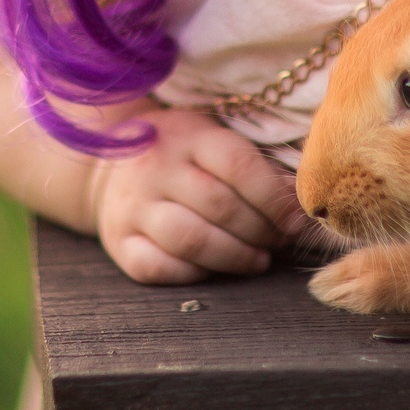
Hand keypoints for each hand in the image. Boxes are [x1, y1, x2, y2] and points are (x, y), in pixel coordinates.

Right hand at [88, 107, 308, 283]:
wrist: (110, 165)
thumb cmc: (181, 155)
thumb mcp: (211, 139)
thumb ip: (252, 165)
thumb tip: (298, 202)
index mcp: (187, 136)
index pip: (239, 165)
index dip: (274, 198)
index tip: (296, 221)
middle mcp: (155, 168)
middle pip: (220, 206)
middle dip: (260, 231)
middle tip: (279, 242)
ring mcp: (133, 206)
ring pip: (192, 240)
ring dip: (235, 257)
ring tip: (257, 260)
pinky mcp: (119, 241)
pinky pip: (160, 268)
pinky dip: (195, 274)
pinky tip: (215, 268)